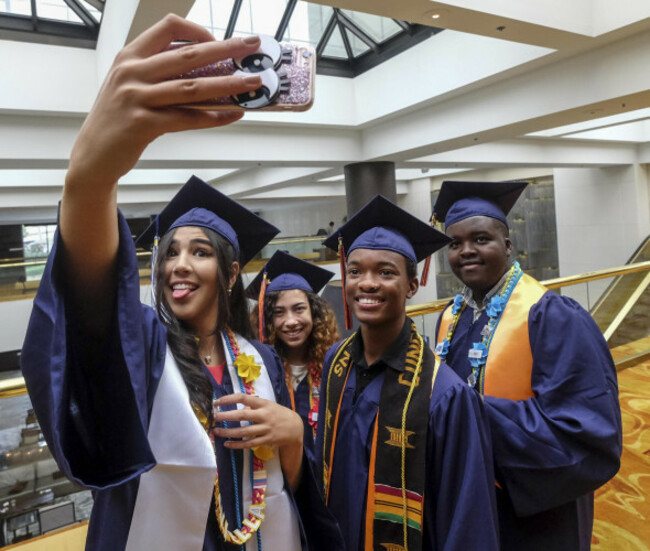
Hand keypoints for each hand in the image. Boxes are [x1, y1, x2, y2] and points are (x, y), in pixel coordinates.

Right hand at [67, 13, 262, 187]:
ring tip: (253, 83)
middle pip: (188, 54)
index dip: (199, 30)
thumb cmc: (117, 120)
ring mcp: (136, 97)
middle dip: (226, 48)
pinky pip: (187, 118)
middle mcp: (132, 72)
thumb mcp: (131, 86)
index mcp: (130, 55)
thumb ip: (159, 74)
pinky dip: (213, 117)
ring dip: (228, 85)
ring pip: (192, 87)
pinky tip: (232, 115)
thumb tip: (208, 72)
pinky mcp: (142, 124)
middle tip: (253, 46)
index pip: (169, 27)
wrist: (93, 155)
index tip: (219, 41)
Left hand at [212, 393, 302, 449]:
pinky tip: (227, 444)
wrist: (295, 427)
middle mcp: (264, 415)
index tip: (217, 402)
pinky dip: (237, 445)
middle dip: (226, 416)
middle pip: (242, 416)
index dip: (229, 399)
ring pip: (243, 432)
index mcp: (263, 404)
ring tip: (216, 431)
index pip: (243, 398)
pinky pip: (249, 444)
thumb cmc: (278, 413)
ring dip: (228, 432)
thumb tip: (236, 407)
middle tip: (214, 416)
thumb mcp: (268, 405)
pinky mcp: (266, 440)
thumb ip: (253, 406)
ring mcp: (265, 429)